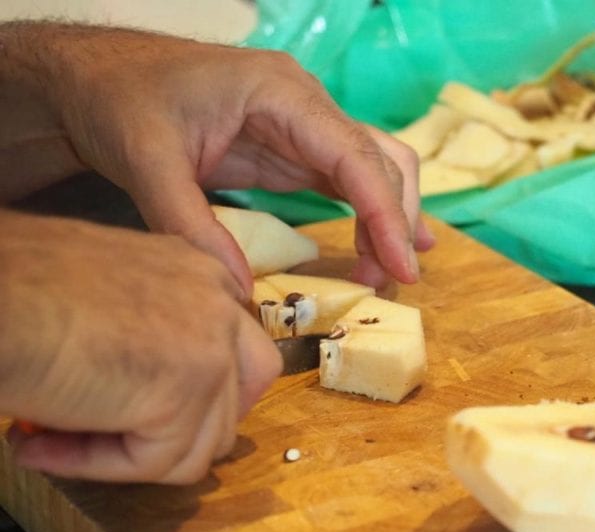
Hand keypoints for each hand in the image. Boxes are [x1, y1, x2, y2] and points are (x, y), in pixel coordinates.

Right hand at [0, 210, 281, 483]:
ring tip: (51, 440)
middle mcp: (217, 303)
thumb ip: (140, 327)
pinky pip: (159, 463)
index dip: (198, 391)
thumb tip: (145, 389)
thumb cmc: (9, 287)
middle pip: (244, 393)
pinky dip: (101, 467)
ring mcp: (211, 349)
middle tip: (124, 441)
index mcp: (198, 271)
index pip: (236, 346)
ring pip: (200, 441)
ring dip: (128, 454)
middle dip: (188, 428)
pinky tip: (45, 447)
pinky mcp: (186, 395)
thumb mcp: (96, 290)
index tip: (139, 410)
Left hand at [1, 23, 433, 291]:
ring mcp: (303, 126)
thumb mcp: (147, 162)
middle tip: (392, 280)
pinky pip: (348, 182)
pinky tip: (383, 248)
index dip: (386, 214)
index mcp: (280, 93)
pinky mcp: (292, 149)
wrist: (94, 79)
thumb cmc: (119, 100)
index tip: (403, 265)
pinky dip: (370, 215)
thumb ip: (191, 226)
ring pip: (375, 170)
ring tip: (389, 272)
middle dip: (396, 222)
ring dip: (390, 220)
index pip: (355, 156)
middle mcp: (305, 104)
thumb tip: (241, 292)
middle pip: (381, 161)